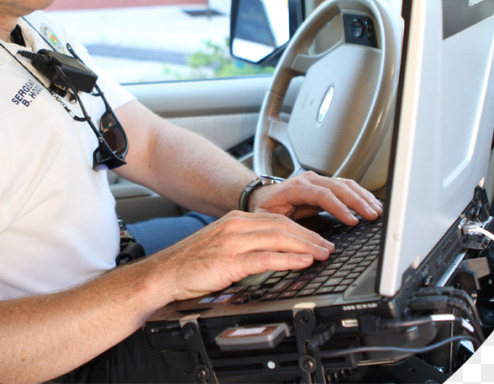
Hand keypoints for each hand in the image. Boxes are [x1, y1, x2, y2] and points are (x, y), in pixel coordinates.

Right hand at [146, 211, 334, 301]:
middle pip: (282, 226)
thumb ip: (245, 243)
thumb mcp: (221, 244)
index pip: (277, 219)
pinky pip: (265, 257)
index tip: (317, 238)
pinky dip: (288, 258)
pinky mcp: (230, 260)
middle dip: (309, 236)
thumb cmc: (190, 263)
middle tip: (328, 246)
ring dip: (305, 246)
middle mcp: (236, 225)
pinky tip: (303, 261)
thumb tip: (272, 251)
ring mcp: (233, 242)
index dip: (301, 229)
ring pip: (278, 238)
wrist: (164, 273)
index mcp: (235, 219)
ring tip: (323, 254)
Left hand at [249, 171, 382, 225]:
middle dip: (357, 202)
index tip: (352, 221)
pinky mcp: (324, 185)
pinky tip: (370, 203)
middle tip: (371, 216)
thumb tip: (298, 245)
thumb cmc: (264, 209)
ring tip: (376, 210)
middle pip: (338, 187)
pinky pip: (345, 186)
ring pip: (345, 184)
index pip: (322, 195)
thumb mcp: (267, 220)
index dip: (339, 207)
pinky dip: (360, 194)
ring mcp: (317, 181)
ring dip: (362, 197)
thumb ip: (282, 229)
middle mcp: (308, 180)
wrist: (261, 196)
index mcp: (295, 188)